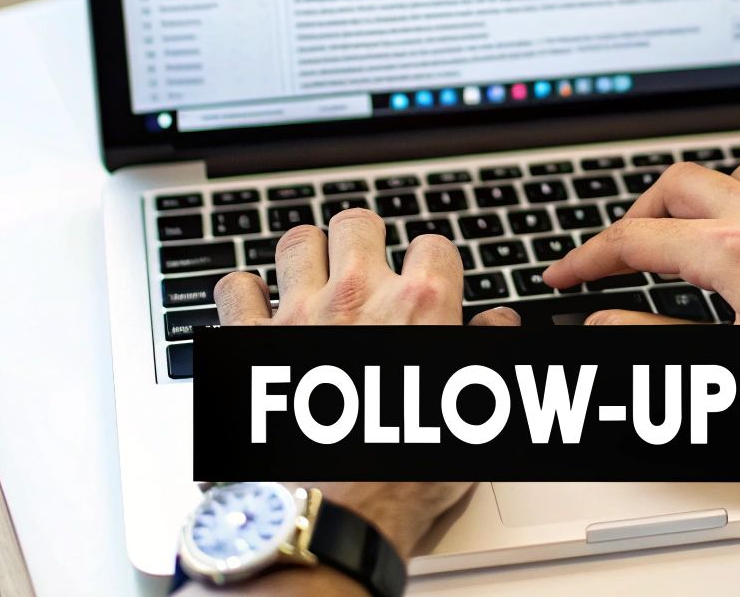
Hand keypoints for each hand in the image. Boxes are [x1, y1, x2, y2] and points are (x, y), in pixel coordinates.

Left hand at [213, 211, 517, 558]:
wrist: (333, 514)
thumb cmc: (403, 473)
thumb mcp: (469, 409)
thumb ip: (487, 352)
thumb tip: (502, 325)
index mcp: (420, 309)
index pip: (432, 246)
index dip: (431, 262)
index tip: (426, 280)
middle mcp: (359, 299)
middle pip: (357, 224)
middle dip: (363, 240)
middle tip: (365, 265)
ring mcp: (299, 316)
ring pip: (296, 243)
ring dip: (305, 255)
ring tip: (312, 275)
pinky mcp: (250, 343)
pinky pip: (237, 290)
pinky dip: (244, 294)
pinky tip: (257, 307)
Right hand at [540, 162, 739, 325]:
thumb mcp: (731, 358)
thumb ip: (659, 337)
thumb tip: (605, 323)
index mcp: (736, 253)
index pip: (634, 241)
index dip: (587, 258)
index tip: (563, 275)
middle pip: (671, 188)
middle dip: (633, 219)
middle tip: (610, 260)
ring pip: (720, 176)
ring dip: (684, 201)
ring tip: (665, 241)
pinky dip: (733, 196)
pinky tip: (730, 226)